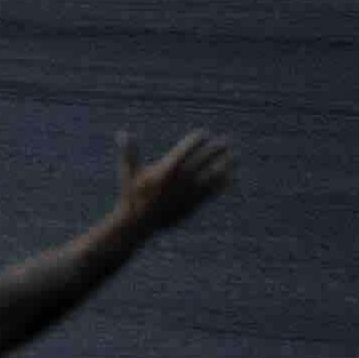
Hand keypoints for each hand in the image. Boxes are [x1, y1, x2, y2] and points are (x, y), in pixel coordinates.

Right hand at [111, 131, 238, 236]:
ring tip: (235, 157)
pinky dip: (222, 185)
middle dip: (217, 149)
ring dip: (225, 165)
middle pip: (204, 159)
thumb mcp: (129, 172)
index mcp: (167, 169)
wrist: (137, 225)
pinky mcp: (192, 205)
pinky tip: (230, 178)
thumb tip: (123, 132)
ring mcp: (188, 193)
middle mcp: (180, 180)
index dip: (199, 138)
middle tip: (227, 142)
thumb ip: (129, 152)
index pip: (188, 148)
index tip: (205, 134)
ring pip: (213, 176)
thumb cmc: (131, 196)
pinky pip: (212, 193)